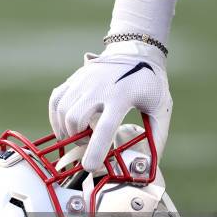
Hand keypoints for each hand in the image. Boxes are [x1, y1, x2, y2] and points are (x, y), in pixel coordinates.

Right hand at [48, 43, 171, 171]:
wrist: (135, 50)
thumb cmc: (149, 83)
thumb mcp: (161, 107)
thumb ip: (157, 136)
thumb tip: (150, 165)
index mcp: (122, 96)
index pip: (104, 127)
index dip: (95, 149)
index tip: (89, 166)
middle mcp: (99, 88)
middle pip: (75, 120)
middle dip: (78, 139)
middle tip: (89, 144)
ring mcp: (83, 82)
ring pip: (63, 112)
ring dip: (68, 130)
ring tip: (80, 135)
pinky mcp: (73, 79)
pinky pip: (55, 101)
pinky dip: (56, 118)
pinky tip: (66, 125)